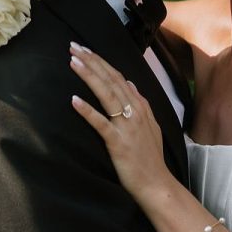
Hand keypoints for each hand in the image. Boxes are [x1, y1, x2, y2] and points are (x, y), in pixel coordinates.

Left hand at [69, 44, 169, 202]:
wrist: (157, 184)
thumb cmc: (150, 158)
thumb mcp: (151, 125)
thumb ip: (141, 104)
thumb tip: (131, 84)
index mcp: (140, 107)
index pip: (118, 77)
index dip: (101, 62)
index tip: (85, 49)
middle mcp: (134, 112)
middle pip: (111, 80)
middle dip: (92, 61)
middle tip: (74, 46)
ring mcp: (127, 126)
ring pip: (106, 95)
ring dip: (90, 76)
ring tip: (74, 62)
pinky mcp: (118, 143)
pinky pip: (101, 123)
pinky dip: (87, 111)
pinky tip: (74, 100)